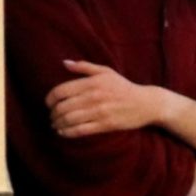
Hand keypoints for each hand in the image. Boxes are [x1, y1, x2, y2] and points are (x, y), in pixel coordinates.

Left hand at [48, 60, 172, 139]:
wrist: (147, 103)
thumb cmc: (124, 87)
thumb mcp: (106, 72)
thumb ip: (84, 67)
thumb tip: (64, 63)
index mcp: (91, 83)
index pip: (60, 91)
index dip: (50, 99)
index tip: (48, 103)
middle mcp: (93, 97)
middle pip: (63, 107)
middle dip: (53, 113)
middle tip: (52, 116)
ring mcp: (100, 112)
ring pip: (70, 119)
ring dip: (58, 123)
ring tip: (55, 124)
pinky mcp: (106, 124)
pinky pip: (81, 130)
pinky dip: (68, 132)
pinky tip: (63, 132)